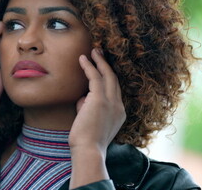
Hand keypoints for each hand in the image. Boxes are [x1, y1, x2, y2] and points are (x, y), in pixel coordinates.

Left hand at [69, 48, 125, 187]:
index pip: (115, 90)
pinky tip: (82, 58)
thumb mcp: (90, 121)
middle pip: (114, 79)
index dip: (108, 77)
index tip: (102, 68)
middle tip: (100, 53)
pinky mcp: (100, 99)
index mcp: (118, 113)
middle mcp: (118, 105)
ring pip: (107, 75)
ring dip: (100, 61)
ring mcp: (111, 102)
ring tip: (93, 50)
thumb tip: (82, 98)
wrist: (88, 150)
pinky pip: (95, 77)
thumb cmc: (85, 141)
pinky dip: (89, 66)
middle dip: (107, 65)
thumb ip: (88, 108)